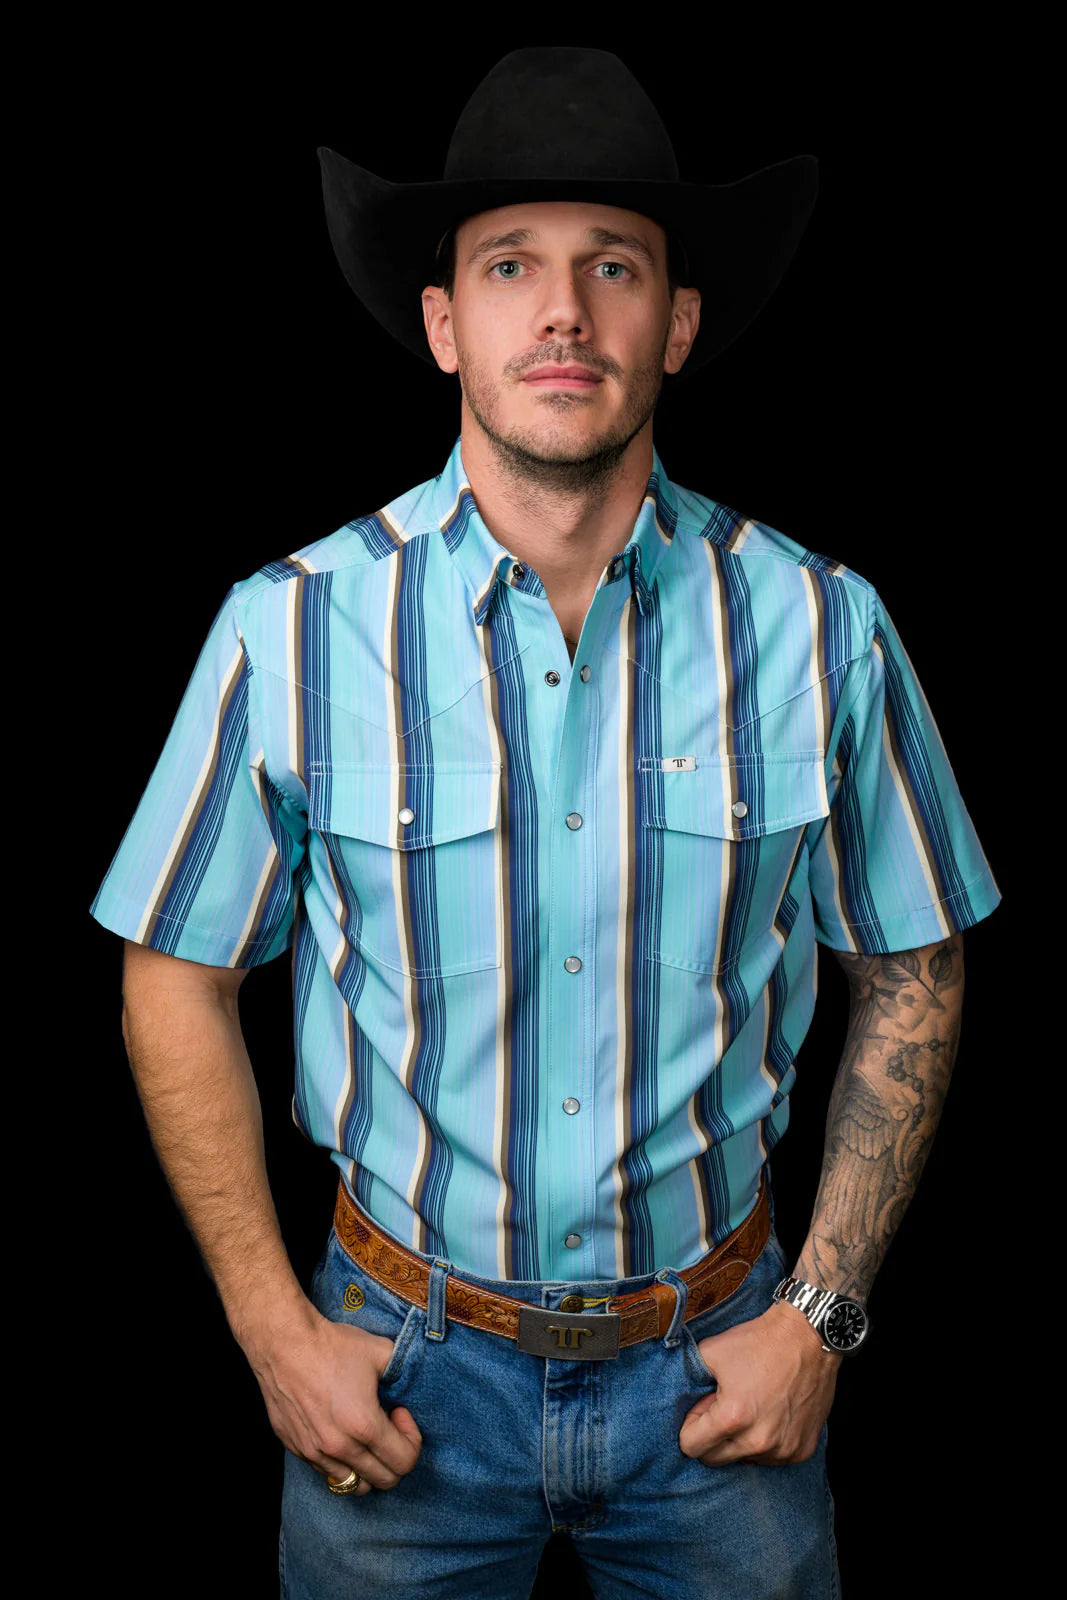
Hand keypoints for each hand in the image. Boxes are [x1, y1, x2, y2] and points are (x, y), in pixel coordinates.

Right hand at [242, 1299, 422, 1494]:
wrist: (284, 1343)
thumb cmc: (331, 1346)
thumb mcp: (381, 1351)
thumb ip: (404, 1372)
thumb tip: (412, 1382)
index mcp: (364, 1426)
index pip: (405, 1462)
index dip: (412, 1439)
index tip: (400, 1413)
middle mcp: (340, 1447)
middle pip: (384, 1481)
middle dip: (395, 1457)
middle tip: (387, 1425)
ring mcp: (315, 1452)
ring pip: (355, 1485)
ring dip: (369, 1467)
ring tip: (365, 1436)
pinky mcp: (297, 1449)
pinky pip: (328, 1473)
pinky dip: (342, 1464)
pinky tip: (341, 1432)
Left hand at [679, 1300, 841, 1465]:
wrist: (808, 1336)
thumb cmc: (760, 1342)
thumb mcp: (712, 1351)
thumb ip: (689, 1379)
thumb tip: (684, 1403)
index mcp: (733, 1418)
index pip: (691, 1447)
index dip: (691, 1425)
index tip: (703, 1407)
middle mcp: (759, 1441)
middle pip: (714, 1460)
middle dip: (711, 1437)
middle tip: (723, 1406)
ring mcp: (783, 1449)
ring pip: (743, 1459)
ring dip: (739, 1441)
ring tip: (750, 1406)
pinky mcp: (802, 1450)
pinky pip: (771, 1458)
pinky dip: (766, 1442)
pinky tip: (771, 1414)